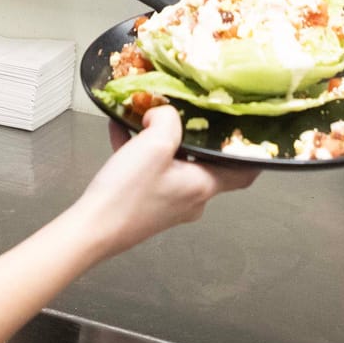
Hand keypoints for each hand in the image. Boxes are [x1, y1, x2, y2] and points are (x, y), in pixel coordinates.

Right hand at [73, 106, 258, 260]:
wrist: (91, 230)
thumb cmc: (127, 193)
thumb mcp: (153, 143)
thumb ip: (168, 120)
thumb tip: (165, 113)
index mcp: (203, 186)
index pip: (243, 173)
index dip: (252, 154)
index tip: (253, 133)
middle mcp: (191, 199)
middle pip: (204, 162)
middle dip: (191, 135)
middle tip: (184, 112)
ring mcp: (168, 204)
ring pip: (173, 163)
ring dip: (159, 141)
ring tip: (140, 118)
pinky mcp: (146, 205)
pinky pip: (150, 171)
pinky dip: (139, 153)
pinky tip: (120, 133)